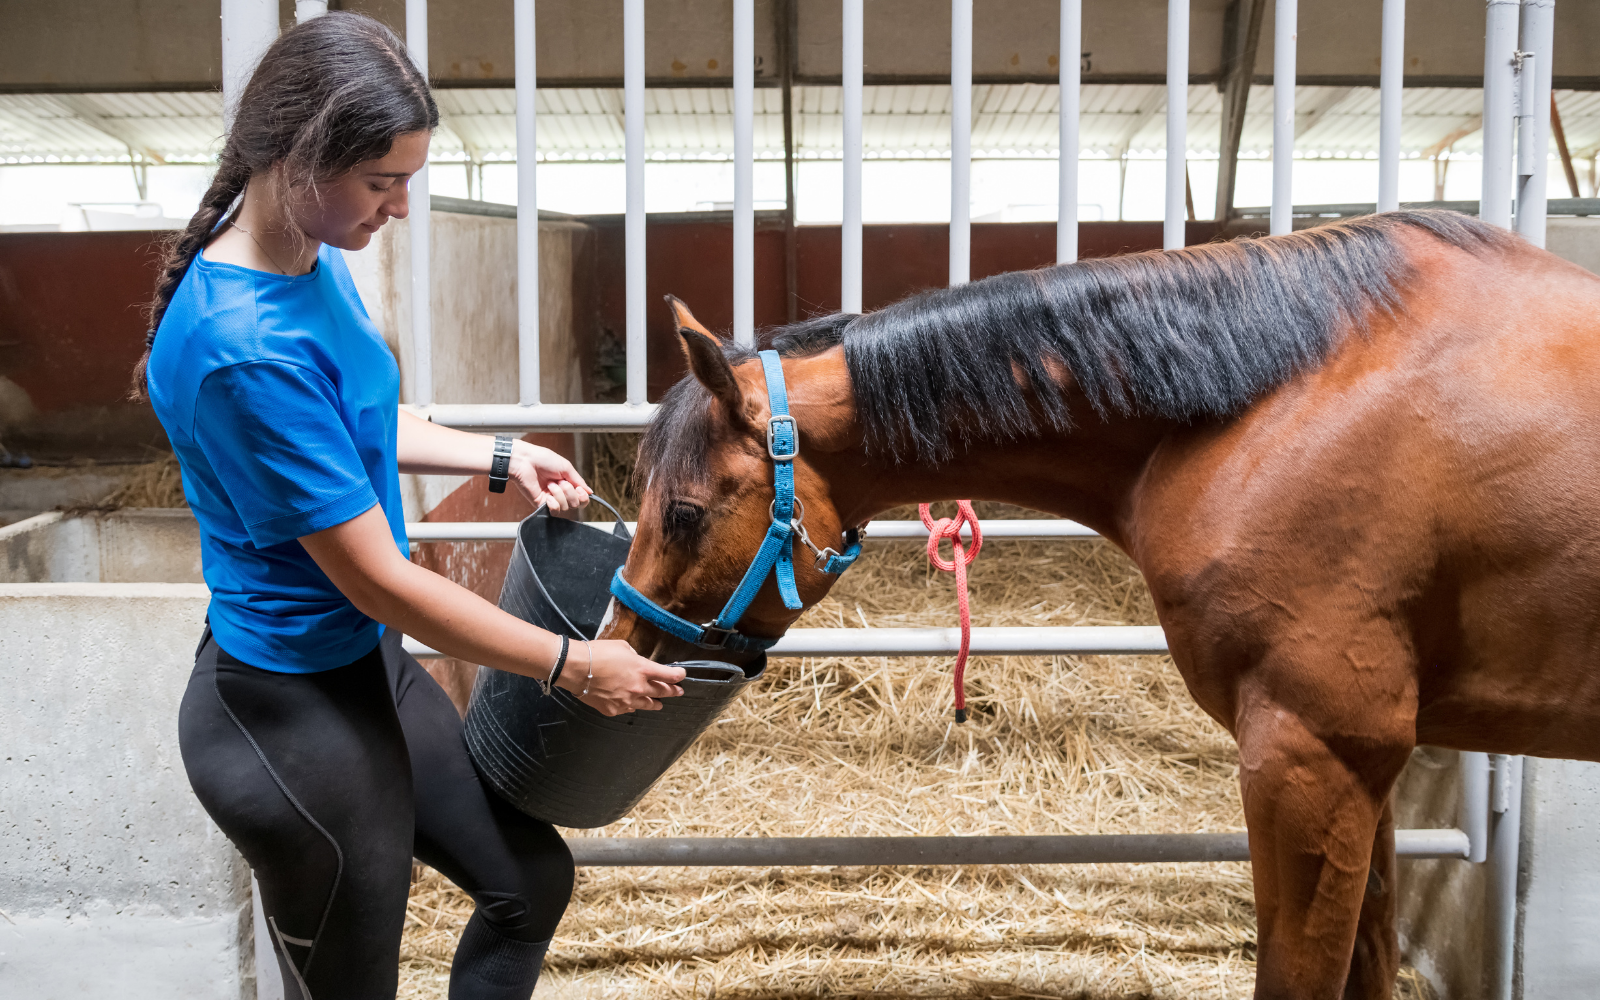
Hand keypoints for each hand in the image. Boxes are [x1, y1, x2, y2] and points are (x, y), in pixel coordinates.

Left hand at [510, 441, 590, 511]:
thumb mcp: (566, 467)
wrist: (525, 461)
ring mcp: (551, 500)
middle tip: (561, 482)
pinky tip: (548, 494)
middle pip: (576, 504)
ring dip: (560, 494)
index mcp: (567, 484)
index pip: (582, 498)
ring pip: (566, 508)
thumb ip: (579, 481)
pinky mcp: (541, 504)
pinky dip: (554, 503)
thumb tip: (590, 492)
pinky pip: (554, 511)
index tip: (579, 489)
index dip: (583, 496)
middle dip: (570, 492)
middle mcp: (561, 493)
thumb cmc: (543, 459)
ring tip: (550, 484)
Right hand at [556, 639, 686, 714]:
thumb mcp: (622, 646)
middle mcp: (638, 687)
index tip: (682, 675)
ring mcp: (626, 701)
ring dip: (655, 704)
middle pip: (662, 692)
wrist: (576, 669)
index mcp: (643, 669)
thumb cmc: (598, 653)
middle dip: (673, 691)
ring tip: (659, 704)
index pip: (669, 675)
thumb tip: (637, 662)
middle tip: (678, 692)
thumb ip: (634, 656)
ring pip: (647, 705)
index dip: (678, 675)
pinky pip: (627, 709)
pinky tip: (631, 704)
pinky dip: (630, 706)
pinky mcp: (613, 710)